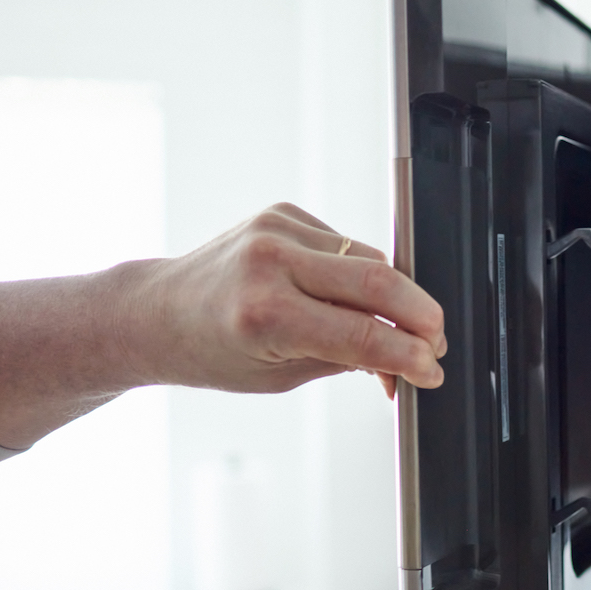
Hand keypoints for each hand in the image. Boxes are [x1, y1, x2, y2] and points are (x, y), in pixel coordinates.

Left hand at [122, 203, 444, 397]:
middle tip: (434, 344)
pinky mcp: (283, 213)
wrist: (156, 312)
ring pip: (370, 260)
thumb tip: (404, 359)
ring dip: (394, 298)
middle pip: (379, 282)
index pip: (363, 334)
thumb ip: (347, 362)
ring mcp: (276, 231)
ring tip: (391, 329)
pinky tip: (346, 298)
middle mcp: (271, 263)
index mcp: (265, 315)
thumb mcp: (281, 376)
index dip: (409, 356)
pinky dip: (360, 275)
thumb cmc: (210, 352)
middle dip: (421, 317)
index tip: (430, 371)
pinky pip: (347, 245)